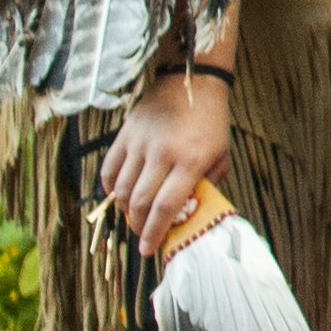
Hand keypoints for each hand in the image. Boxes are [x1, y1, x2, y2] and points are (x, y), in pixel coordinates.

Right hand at [98, 71, 233, 238]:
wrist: (191, 80)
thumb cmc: (211, 121)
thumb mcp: (221, 155)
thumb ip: (207, 185)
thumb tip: (189, 212)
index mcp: (190, 161)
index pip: (165, 207)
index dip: (154, 233)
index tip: (149, 250)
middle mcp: (162, 153)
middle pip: (139, 202)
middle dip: (138, 227)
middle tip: (141, 236)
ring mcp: (140, 142)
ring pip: (120, 189)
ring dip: (124, 211)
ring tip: (133, 218)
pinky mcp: (125, 133)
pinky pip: (109, 168)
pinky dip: (109, 188)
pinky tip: (118, 196)